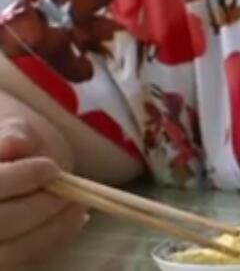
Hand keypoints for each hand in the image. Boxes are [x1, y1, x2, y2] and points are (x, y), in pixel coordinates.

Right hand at [0, 116, 87, 264]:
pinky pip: (23, 259)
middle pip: (0, 222)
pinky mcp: (1, 262)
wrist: (14, 176)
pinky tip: (73, 221)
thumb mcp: (15, 134)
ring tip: (79, 208)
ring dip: (53, 228)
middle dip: (40, 207)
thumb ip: (15, 135)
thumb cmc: (13, 151)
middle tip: (71, 192)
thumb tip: (13, 144)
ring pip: (11, 250)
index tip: (53, 168)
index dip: (22, 178)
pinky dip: (51, 241)